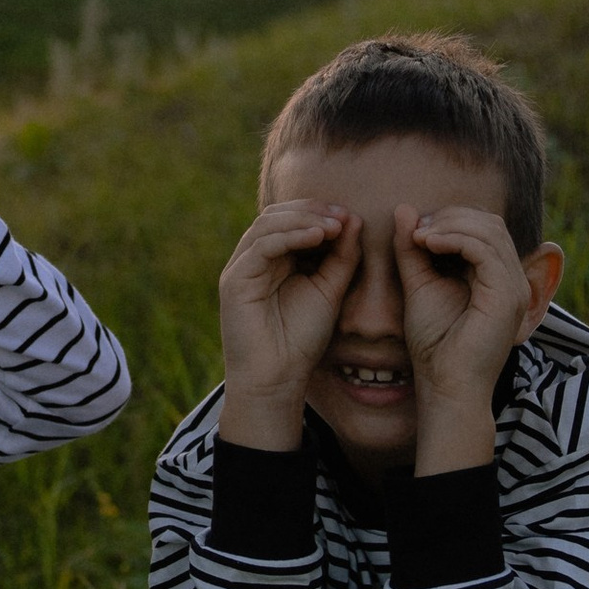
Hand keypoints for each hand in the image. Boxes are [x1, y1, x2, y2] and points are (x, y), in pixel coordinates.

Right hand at [217, 200, 358, 449]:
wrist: (277, 378)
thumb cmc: (301, 340)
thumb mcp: (330, 290)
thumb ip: (342, 257)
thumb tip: (353, 218)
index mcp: (275, 259)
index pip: (292, 220)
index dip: (320, 212)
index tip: (350, 217)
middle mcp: (255, 259)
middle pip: (278, 215)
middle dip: (312, 210)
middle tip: (342, 216)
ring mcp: (242, 267)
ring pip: (268, 224)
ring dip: (304, 219)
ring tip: (333, 226)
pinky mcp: (235, 279)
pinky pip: (262, 246)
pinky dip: (290, 236)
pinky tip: (317, 237)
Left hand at [394, 203, 533, 470]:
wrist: (445, 386)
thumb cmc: (434, 344)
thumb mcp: (419, 284)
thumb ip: (412, 249)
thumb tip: (404, 208)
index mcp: (498, 277)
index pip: (484, 227)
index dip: (450, 218)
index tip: (413, 227)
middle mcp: (513, 279)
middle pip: (490, 222)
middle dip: (450, 216)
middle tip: (415, 227)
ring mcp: (514, 287)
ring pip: (489, 230)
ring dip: (449, 224)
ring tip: (418, 236)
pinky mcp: (507, 296)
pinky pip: (485, 250)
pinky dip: (455, 238)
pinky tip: (427, 243)